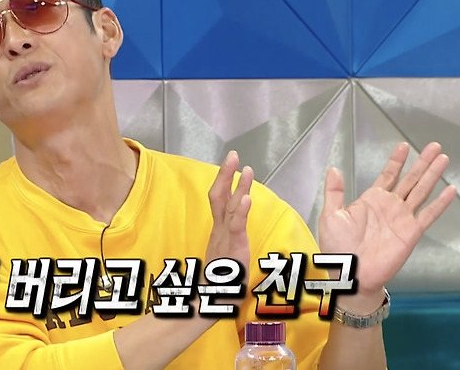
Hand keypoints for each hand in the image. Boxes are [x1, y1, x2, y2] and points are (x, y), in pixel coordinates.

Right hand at [205, 151, 253, 276]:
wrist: (212, 303)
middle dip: (226, 174)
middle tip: (232, 155)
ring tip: (246, 169)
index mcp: (219, 231)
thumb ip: (230, 247)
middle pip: (220, 196)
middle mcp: (220, 230)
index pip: (219, 200)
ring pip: (230, 207)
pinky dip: (241, 211)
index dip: (223, 181)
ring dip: (238, 186)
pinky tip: (246, 197)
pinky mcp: (233, 247)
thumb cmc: (221, 283)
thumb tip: (236, 238)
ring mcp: (225, 238)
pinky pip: (236, 226)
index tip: (230, 164)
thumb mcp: (226, 259)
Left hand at [318, 142, 456, 295]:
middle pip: (410, 179)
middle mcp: (390, 206)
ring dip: (433, 175)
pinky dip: (440, 203)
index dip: (397, 161)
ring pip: (422, 191)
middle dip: (422, 162)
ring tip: (443, 158)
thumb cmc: (338, 249)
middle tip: (435, 146)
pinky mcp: (411, 232)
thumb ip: (334, 192)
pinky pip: (429, 215)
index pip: (388, 175)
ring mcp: (402, 218)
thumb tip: (334, 169)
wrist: (351, 274)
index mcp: (371, 200)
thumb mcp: (330, 216)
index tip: (404, 146)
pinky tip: (451, 190)